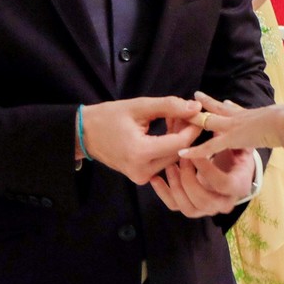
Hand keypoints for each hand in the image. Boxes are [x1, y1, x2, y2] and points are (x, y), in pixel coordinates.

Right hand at [80, 97, 202, 184]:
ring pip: (173, 158)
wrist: (84, 134)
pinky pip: (164, 161)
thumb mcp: (139, 106)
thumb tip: (196, 108)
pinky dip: (169, 146)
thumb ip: (169, 106)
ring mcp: (141, 177)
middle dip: (186, 132)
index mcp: (140, 153)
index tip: (199, 113)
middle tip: (186, 112)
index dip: (193, 127)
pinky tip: (166, 129)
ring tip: (174, 118)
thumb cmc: (108, 117)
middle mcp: (142, 170)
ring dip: (179, 138)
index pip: (179, 143)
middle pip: (179, 152)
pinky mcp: (141, 177)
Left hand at [149, 148, 254, 217]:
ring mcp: (207, 209)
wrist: (232, 170)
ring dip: (176, 186)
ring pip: (188, 208)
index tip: (193, 153)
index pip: (222, 183)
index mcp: (239, 187)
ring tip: (169, 166)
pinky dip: (163, 193)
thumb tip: (215, 126)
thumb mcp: (236, 144)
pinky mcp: (192, 208)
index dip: (206, 169)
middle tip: (180, 158)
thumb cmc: (234, 154)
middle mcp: (224, 203)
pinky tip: (156, 178)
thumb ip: (228, 139)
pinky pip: (175, 206)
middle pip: (204, 200)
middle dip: (188, 178)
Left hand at [178, 90, 283, 160]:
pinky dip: (196, 152)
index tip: (222, 100)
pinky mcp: (232, 138)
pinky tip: (182, 155)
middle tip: (194, 97)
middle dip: (205, 104)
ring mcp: (234, 126)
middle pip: (218, 109)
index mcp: (253, 113)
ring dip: (194, 122)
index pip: (236, 107)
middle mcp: (241, 117)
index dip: (228, 104)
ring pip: (208, 123)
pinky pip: (209, 146)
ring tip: (179, 121)